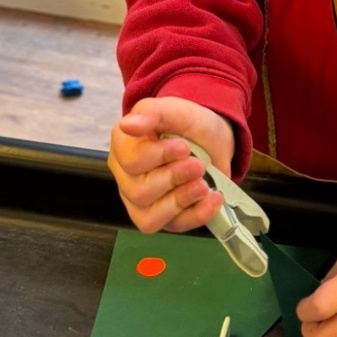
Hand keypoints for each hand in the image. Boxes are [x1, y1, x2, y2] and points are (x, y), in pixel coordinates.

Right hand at [108, 96, 235, 234]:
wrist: (212, 138)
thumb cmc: (186, 124)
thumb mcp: (174, 110)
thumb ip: (151, 113)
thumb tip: (127, 125)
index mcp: (123, 148)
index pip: (131, 162)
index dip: (159, 156)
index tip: (183, 147)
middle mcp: (127, 178)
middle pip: (139, 192)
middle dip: (174, 178)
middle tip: (197, 165)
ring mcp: (143, 203)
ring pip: (150, 217)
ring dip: (182, 199)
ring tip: (203, 184)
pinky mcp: (165, 218)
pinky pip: (174, 227)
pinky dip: (198, 215)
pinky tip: (213, 198)